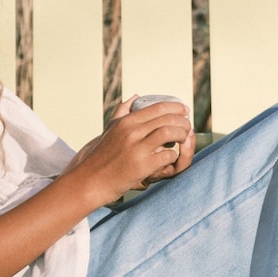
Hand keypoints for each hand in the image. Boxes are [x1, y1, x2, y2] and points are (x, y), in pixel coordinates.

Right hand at [63, 95, 193, 204]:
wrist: (89, 181)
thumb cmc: (100, 156)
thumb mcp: (109, 129)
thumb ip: (122, 111)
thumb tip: (136, 96)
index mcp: (126, 122)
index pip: (158, 107)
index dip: (176, 106)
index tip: (185, 110)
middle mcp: (132, 132)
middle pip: (168, 119)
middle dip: (183, 121)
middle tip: (187, 126)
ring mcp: (137, 149)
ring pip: (170, 133)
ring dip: (182, 135)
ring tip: (184, 139)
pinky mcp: (142, 166)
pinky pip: (168, 155)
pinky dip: (174, 156)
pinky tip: (171, 157)